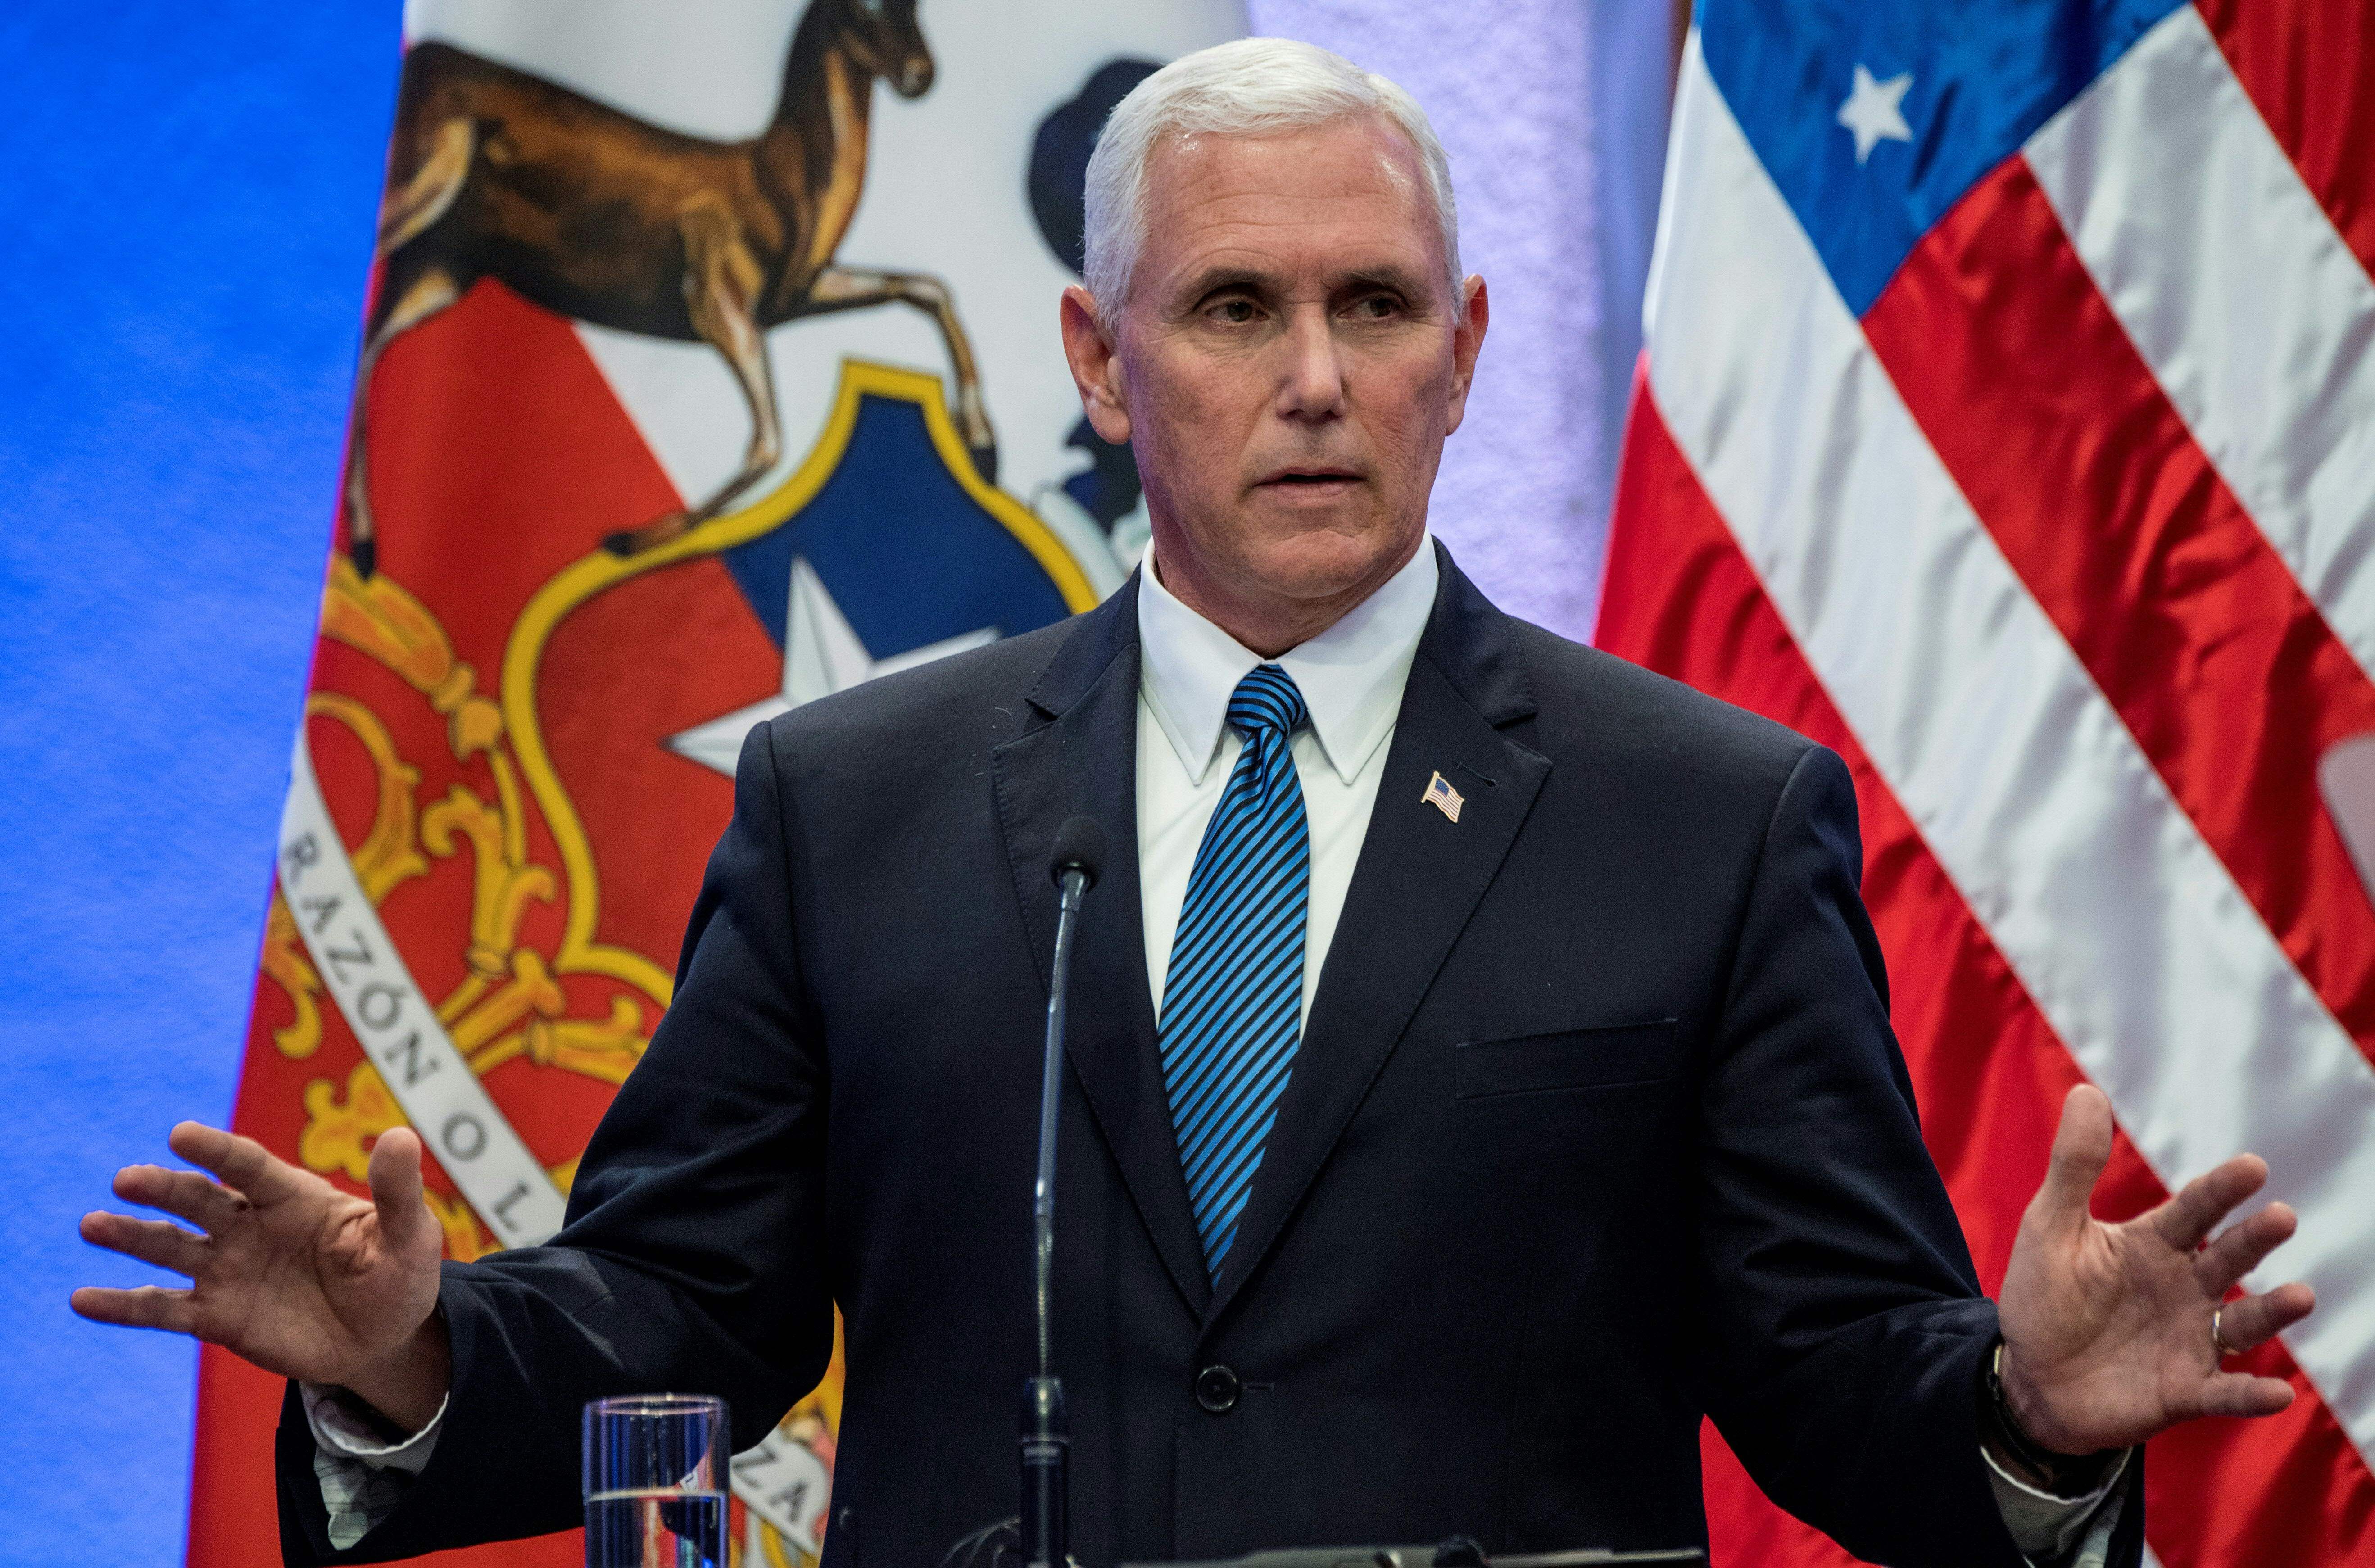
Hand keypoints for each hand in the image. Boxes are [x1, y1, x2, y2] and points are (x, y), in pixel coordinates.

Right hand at [72, 1121, 450, 1431]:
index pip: (250, 1167)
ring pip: (172, 1248)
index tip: (180, 1135)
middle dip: (164, 1189)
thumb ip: (397, 1191)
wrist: (384, 1335)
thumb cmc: (398, 1273)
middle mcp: (251, 1227)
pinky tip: (82, 1300)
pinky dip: (124, 1305)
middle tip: (127, 1178)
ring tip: (92, 1224)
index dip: (217, 1151)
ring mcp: (229, 1270)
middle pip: (200, 1201)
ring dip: (131, 1235)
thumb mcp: (410, 1234)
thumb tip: (401, 1137)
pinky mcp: (217, 1317)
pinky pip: (164, 1309)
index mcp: (295, 1197)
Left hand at [1996, 1085, 2316, 1453]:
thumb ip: (2074, 1166)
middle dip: (2255, 1240)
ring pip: (2242, 1322)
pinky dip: (2251, 1394)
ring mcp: (2189, 1338)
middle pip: (2228, 1257)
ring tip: (2300, 1296)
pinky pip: (2225, 1393)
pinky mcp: (2185, 1391)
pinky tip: (2279, 1393)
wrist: (2029, 1377)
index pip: (2194, 1210)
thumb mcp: (2050, 1227)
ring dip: (2273, 1312)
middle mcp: (2183, 1287)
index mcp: (2152, 1244)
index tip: (2253, 1166)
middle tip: (2281, 1217)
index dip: (2221, 1189)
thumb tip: (2087, 1091)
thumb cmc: (2043, 1296)